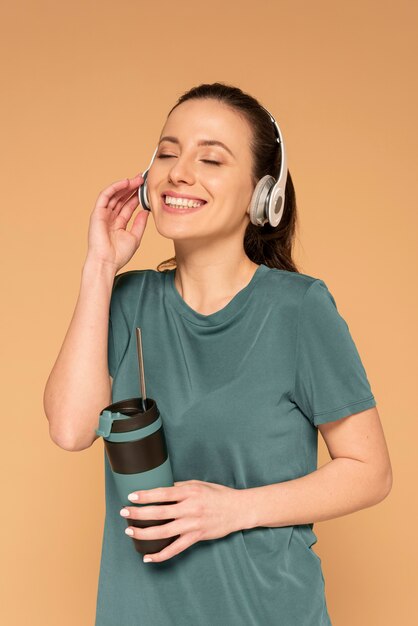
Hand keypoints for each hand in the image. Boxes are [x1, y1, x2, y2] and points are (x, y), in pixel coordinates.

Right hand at [85, 173, 149, 272]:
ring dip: (125, 186)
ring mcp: (103, 214)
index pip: (128, 206)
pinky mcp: (97, 212)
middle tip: (143, 179)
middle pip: (121, 198)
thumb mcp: (135, 237)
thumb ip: (140, 223)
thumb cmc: (119, 254)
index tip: (146, 189)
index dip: (137, 196)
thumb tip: (146, 211)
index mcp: (118, 224)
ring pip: (114, 195)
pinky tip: (126, 183)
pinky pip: (105, 196)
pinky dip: (115, 188)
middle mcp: (110, 217)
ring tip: (137, 179)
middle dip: (132, 188)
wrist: (106, 262)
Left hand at [120, 479, 243, 562]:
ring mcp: (193, 524)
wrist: (237, 509)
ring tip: (130, 531)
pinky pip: (175, 549)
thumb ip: (179, 487)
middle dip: (139, 513)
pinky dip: (161, 555)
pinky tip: (148, 557)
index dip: (146, 495)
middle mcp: (190, 508)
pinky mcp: (196, 537)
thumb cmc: (218, 494)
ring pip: (164, 532)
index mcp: (190, 492)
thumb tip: (160, 488)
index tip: (131, 496)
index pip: (163, 493)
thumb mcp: (198, 484)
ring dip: (144, 533)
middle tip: (124, 512)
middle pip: (159, 513)